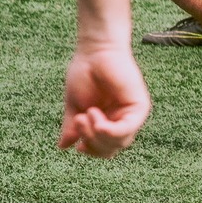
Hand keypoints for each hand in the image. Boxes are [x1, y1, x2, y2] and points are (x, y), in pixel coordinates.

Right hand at [58, 43, 150, 157]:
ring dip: (98, 134)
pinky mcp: (139, 108)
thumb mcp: (74, 105)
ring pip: (119, 142)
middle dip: (92, 141)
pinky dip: (110, 131)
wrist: (94, 51)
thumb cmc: (84, 73)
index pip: (103, 149)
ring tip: (86, 115)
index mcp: (107, 122)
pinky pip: (127, 129)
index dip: (91, 151)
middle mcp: (121, 121)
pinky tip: (97, 120)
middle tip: (79, 121)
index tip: (78, 147)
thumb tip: (62, 146)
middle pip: (110, 148)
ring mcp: (131, 115)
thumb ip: (72, 126)